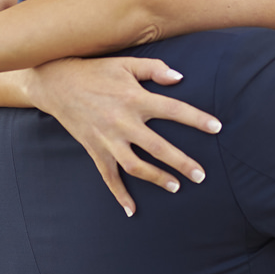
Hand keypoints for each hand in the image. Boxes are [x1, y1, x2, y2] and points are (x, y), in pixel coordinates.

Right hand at [27, 57, 220, 216]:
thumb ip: (154, 69)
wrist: (57, 83)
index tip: (217, 128)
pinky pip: (108, 176)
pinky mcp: (94, 150)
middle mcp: (123, 122)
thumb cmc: (95, 70)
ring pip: (136, 166)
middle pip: (158, 147)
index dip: (197, 119)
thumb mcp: (125, 64)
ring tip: (176, 187)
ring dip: (157, 178)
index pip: (173, 110)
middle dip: (182, 162)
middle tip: (202, 175)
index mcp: (135, 99)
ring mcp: (108, 139)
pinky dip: (119, 194)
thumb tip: (180, 78)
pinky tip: (132, 209)